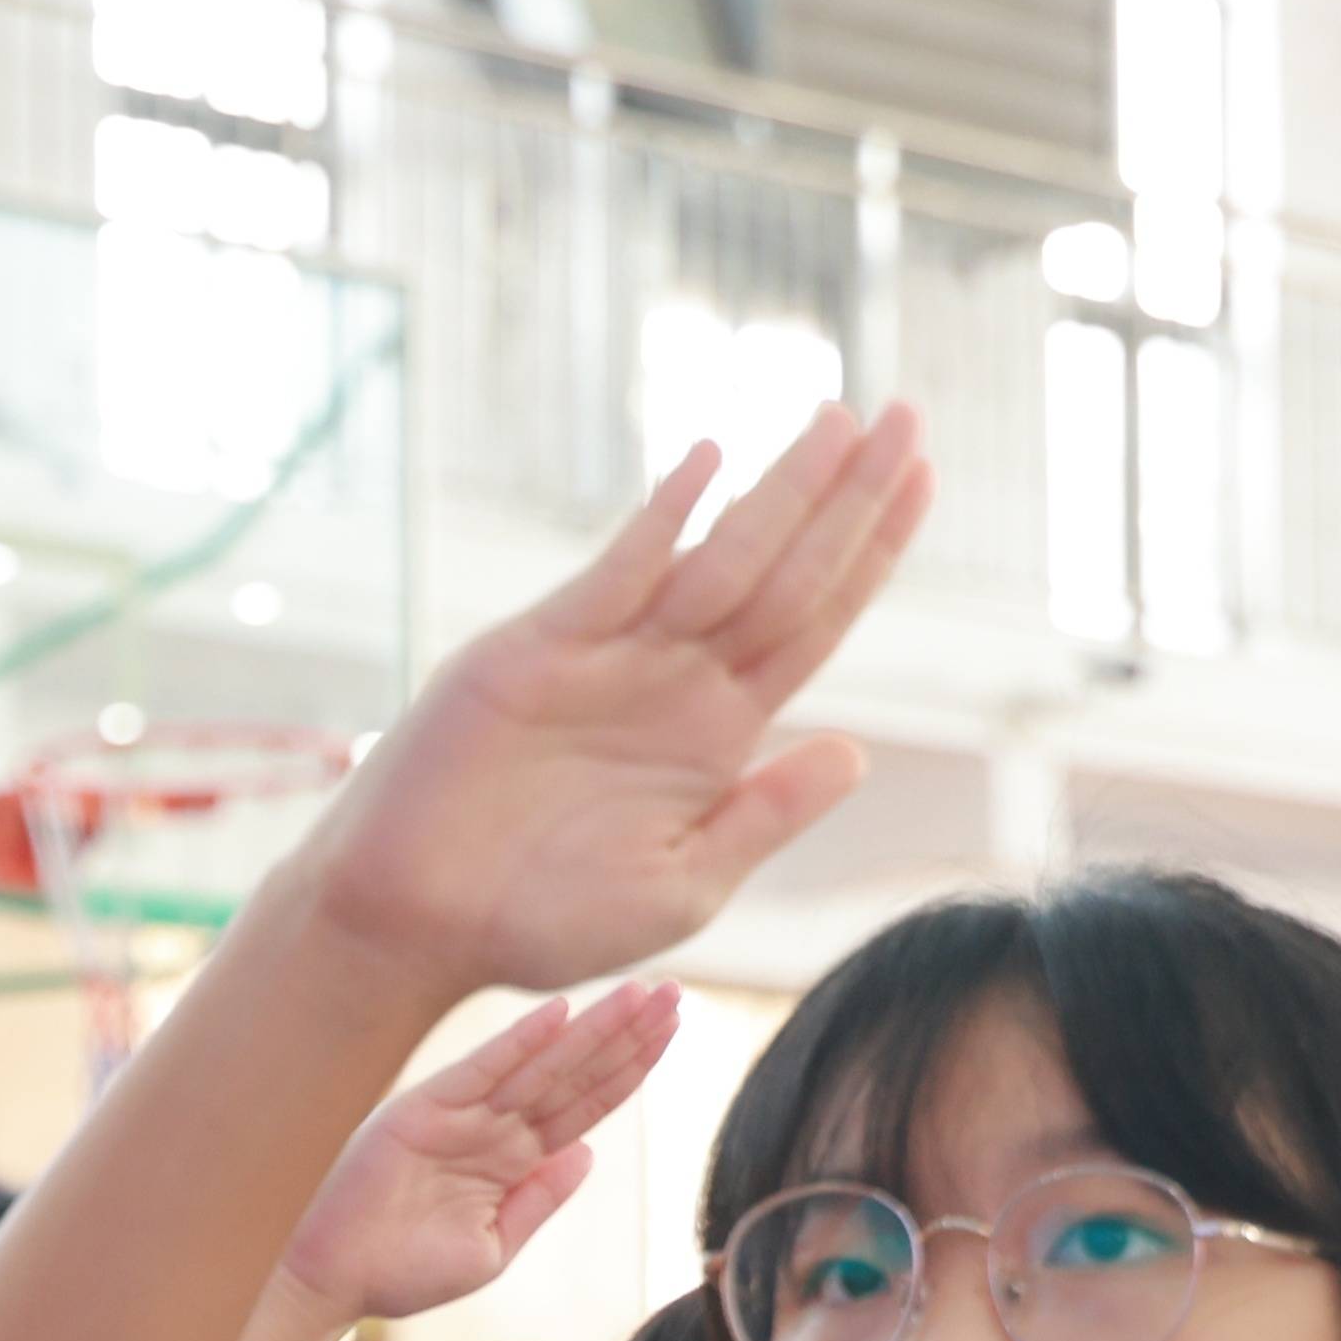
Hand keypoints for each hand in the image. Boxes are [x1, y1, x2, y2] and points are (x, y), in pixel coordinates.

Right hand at [286, 984, 680, 1320]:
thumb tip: (587, 1154)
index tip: (672, 1031)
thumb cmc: (399, 1273)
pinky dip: (520, 1042)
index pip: (585, 1105)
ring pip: (542, 1066)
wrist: (331, 1283)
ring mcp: (460, 1115)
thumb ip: (536, 1201)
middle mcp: (492, 1128)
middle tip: (675, 992)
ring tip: (643, 994)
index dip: (630, 1068)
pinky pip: (482, 1071)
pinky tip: (561, 1014)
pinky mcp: (423, 1110)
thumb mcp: (489, 1249)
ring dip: (594, 1029)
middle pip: (575, 1074)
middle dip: (627, 1035)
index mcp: (511, 1160)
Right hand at [303, 407, 930, 994]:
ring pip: (716, 559)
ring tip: (840, 423)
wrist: (417, 924)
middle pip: (784, 572)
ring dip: (779, 491)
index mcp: (716, 735)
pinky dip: (658, 522)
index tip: (923, 482)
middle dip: (847, 497)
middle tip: (907, 416)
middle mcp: (672, 679)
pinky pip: (613, 575)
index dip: (872, 554)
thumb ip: (764, 817)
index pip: (816, 623)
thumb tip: (856, 752)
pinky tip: (706, 466)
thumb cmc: (543, 921)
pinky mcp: (535, 649)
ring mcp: (606, 656)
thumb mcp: (681, 888)